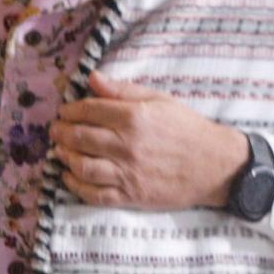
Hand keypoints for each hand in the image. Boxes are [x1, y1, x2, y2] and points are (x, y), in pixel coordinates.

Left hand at [53, 71, 248, 210]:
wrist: (216, 165)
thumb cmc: (189, 130)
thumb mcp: (161, 101)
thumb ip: (124, 90)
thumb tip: (92, 78)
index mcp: (135, 118)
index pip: (89, 110)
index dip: (71, 110)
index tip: (66, 112)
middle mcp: (127, 145)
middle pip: (79, 137)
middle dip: (62, 132)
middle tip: (57, 130)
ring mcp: (128, 172)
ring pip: (82, 166)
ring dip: (65, 157)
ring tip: (61, 151)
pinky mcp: (131, 195)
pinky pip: (94, 193)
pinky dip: (75, 186)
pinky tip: (69, 176)